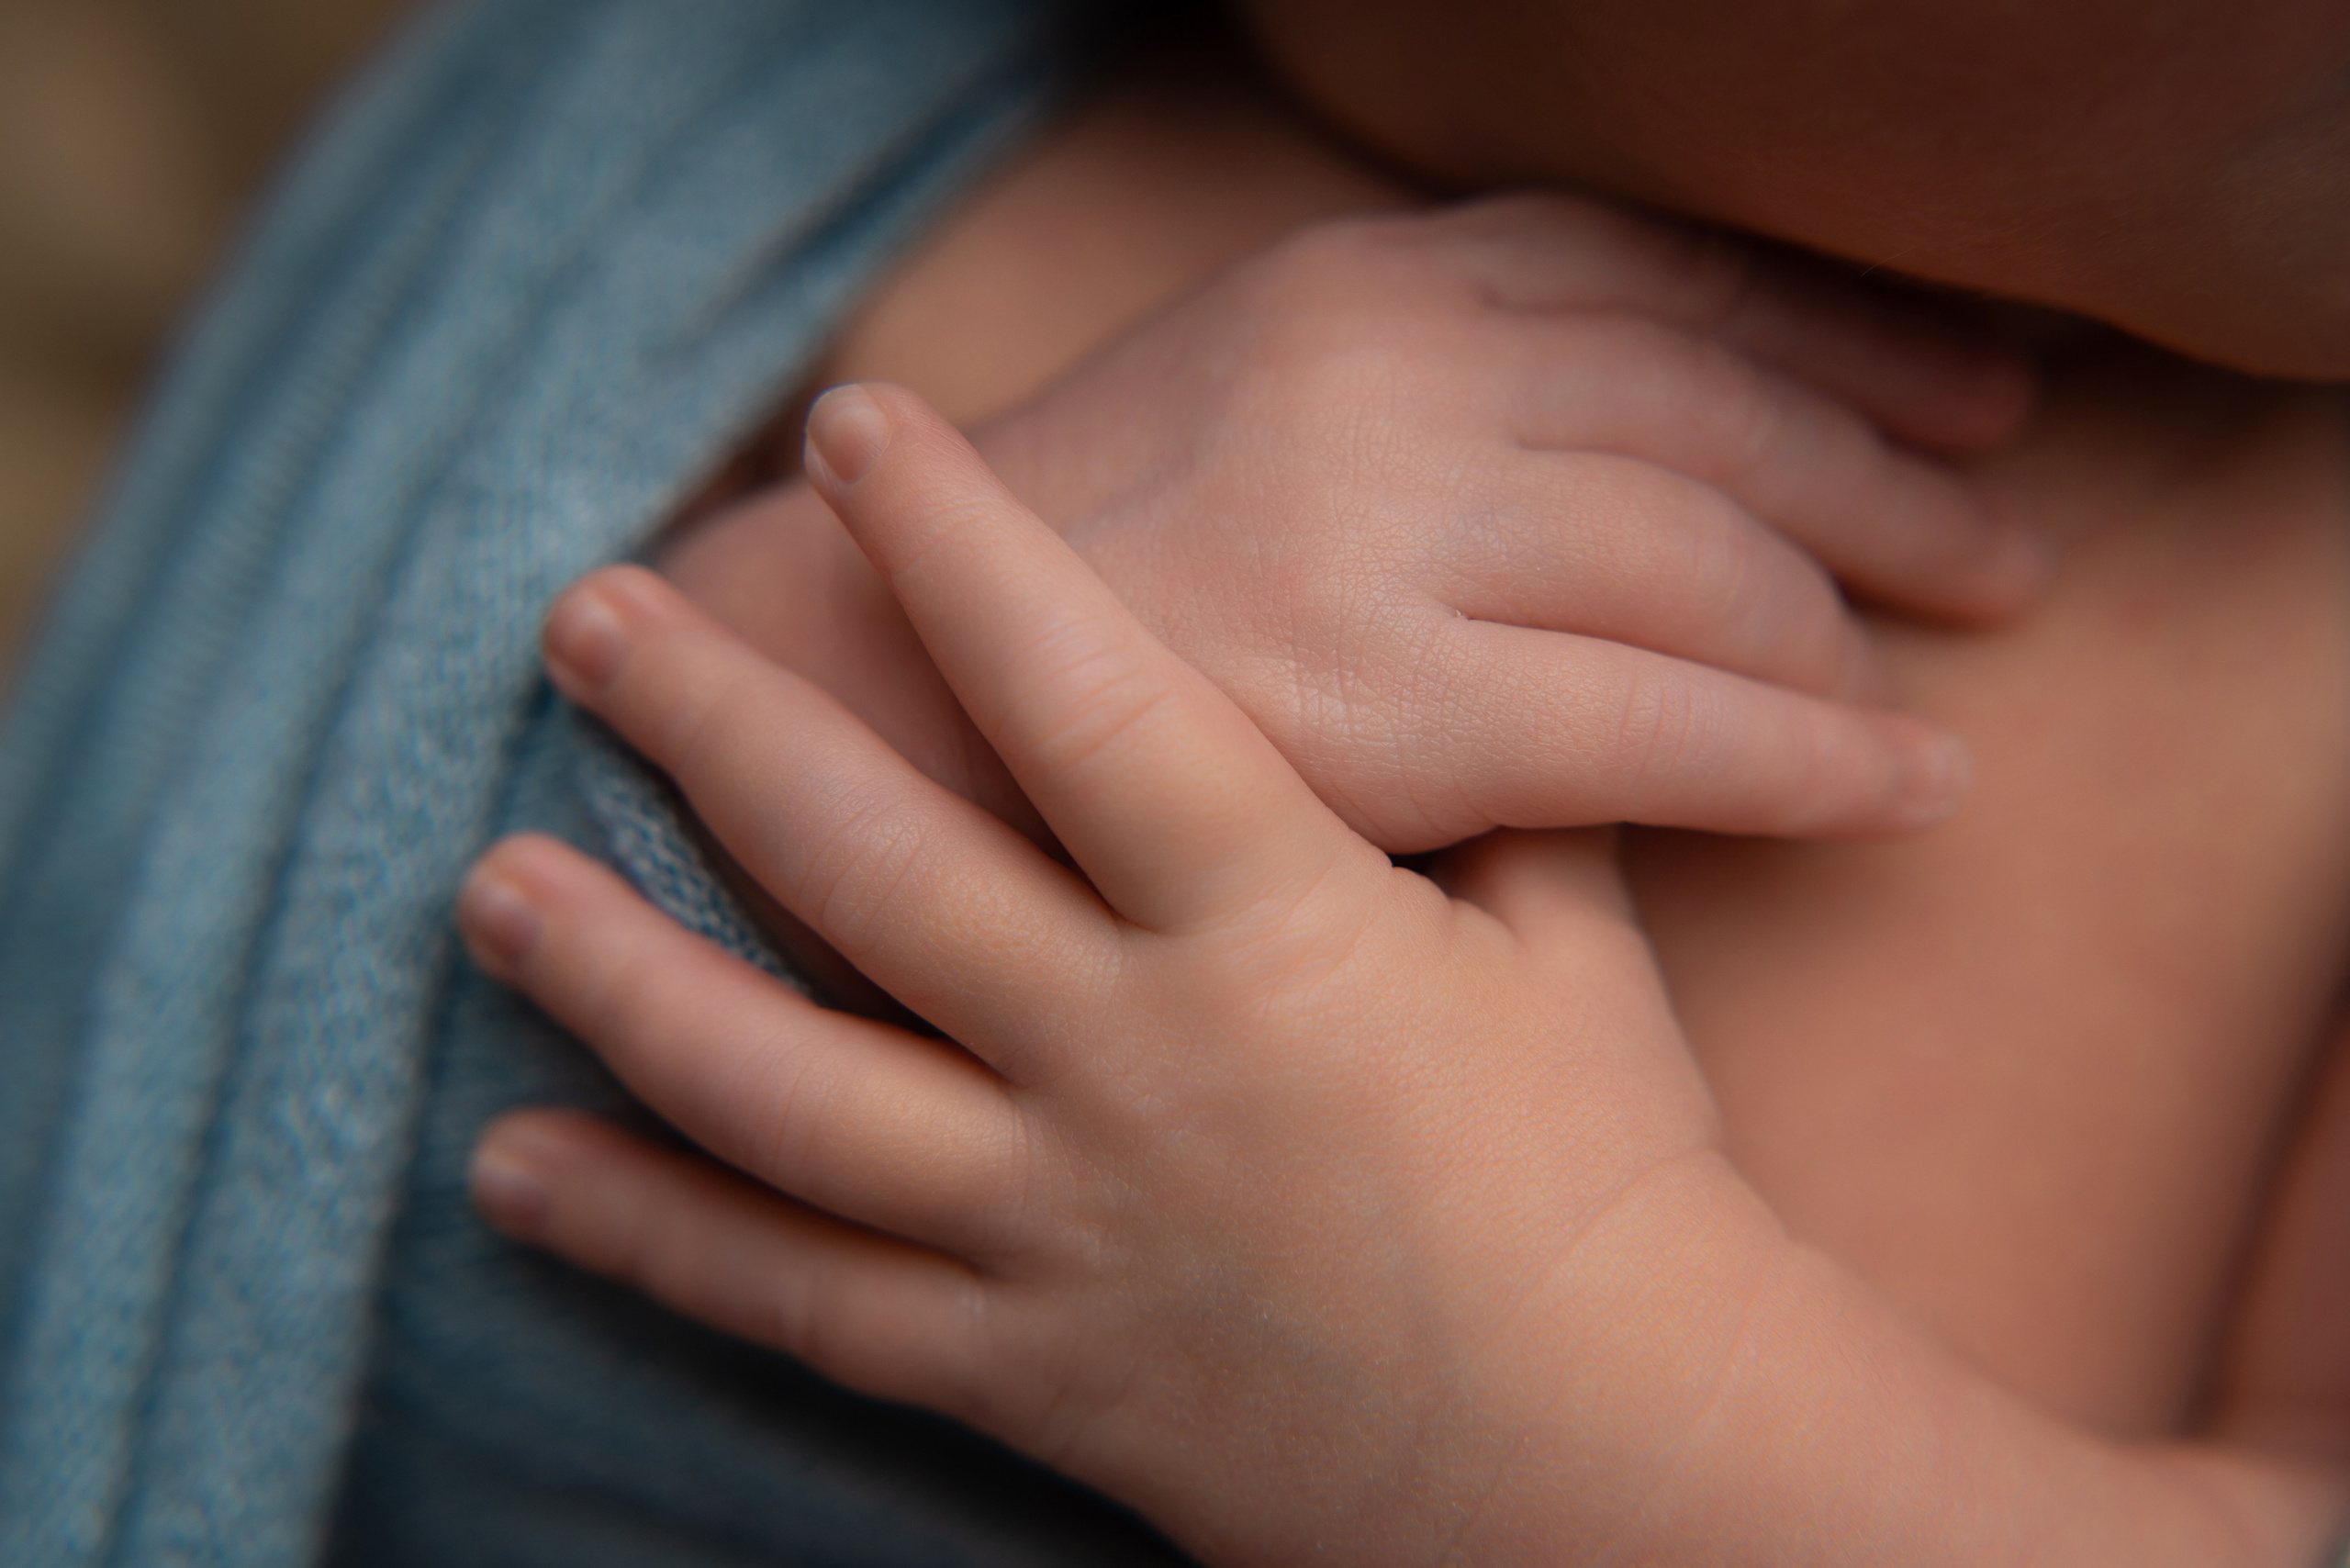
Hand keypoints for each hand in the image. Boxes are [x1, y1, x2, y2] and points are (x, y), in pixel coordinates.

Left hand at [469, 388, 2340, 1564]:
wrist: (1619, 1462)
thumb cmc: (1615, 1183)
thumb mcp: (1572, 960)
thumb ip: (1494, 806)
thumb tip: (1456, 682)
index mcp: (1276, 928)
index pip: (1087, 696)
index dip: (964, 546)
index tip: (855, 428)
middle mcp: (1134, 1061)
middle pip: (873, 867)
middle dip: (718, 724)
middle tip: (588, 616)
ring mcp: (1060, 1223)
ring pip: (782, 1093)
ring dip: (620, 975)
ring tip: (491, 884)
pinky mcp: (1025, 1361)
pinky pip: (803, 1302)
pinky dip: (653, 1237)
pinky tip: (521, 1169)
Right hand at [669, 194, 2045, 851]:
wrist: (853, 686)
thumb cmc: (1059, 564)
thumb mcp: (1236, 390)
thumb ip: (1412, 378)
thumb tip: (1611, 428)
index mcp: (1354, 279)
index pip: (1655, 272)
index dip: (1834, 329)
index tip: (1956, 384)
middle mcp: (1384, 369)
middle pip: (1719, 393)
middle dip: (1892, 456)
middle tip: (2000, 537)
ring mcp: (1381, 526)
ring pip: (1714, 548)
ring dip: (1866, 605)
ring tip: (1961, 647)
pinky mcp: (1375, 703)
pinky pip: (1663, 719)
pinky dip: (1810, 749)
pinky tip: (1902, 782)